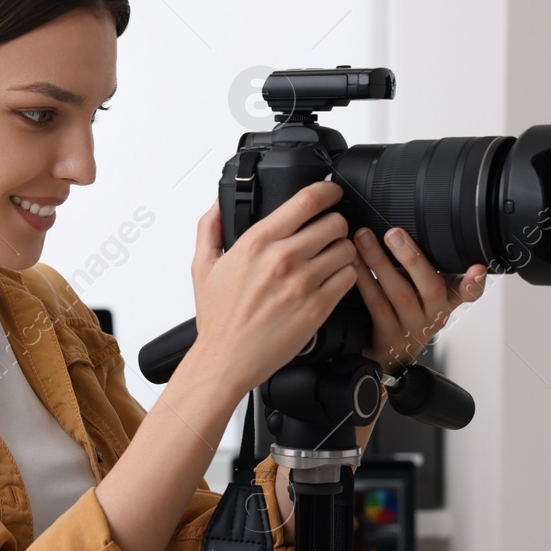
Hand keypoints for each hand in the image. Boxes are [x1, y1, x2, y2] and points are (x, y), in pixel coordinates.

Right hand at [190, 181, 359, 399]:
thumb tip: (219, 203)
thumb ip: (210, 227)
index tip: (331, 193)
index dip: (327, 191)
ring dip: (342, 251)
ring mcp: (302, 283)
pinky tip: (330, 281)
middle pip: (334, 222)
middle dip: (334, 224)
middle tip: (328, 234)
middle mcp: (282, 259)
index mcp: (257, 242)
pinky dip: (344, 276)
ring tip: (329, 259)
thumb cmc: (218, 318)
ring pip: (345, 249)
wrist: (226, 359)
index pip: (306, 200)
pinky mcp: (317, 307)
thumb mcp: (202, 266)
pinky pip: (348, 278)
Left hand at [350, 225, 486, 375]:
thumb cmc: (405, 313)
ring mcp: (411, 328)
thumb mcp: (424, 292)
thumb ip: (423, 267)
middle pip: (431, 287)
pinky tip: (353, 264)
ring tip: (364, 239)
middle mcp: (433, 315)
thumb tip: (404, 229)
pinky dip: (364, 281)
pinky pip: (376, 305)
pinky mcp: (389, 337)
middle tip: (393, 233)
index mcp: (446, 300)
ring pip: (399, 294)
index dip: (475, 281)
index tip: (478, 268)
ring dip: (380, 263)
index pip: (469, 292)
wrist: (388, 355)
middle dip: (412, 258)